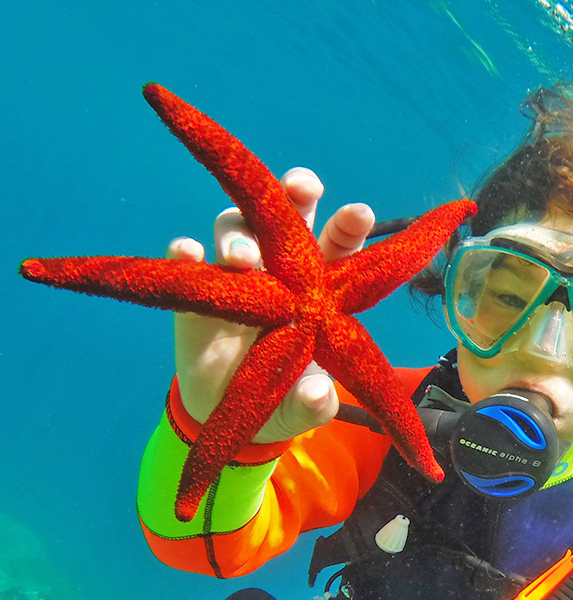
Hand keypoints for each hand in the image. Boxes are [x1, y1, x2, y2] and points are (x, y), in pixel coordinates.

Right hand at [168, 167, 375, 442]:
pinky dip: (184, 250)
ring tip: (242, 257)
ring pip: (236, 226)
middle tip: (302, 188)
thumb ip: (313, 403)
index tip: (360, 214)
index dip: (349, 226)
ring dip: (237, 233)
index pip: (339, 247)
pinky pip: (184, 256)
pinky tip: (188, 253)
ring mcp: (235, 270)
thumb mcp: (300, 409)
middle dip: (297, 191)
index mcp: (319, 287)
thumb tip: (316, 393)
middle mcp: (279, 267)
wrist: (227, 411)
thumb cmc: (280, 397)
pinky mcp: (194, 283)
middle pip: (289, 214)